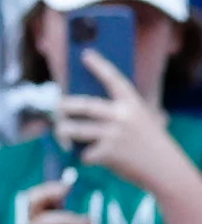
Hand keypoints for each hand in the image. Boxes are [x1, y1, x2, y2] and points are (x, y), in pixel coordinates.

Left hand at [59, 49, 199, 196]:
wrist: (165, 169)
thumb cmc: (147, 142)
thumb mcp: (140, 120)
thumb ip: (118, 111)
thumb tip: (78, 104)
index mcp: (132, 104)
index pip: (114, 79)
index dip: (99, 65)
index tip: (86, 54)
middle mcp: (122, 116)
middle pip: (83, 105)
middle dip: (63, 106)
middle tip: (56, 107)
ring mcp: (114, 135)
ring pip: (74, 129)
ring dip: (63, 132)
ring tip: (62, 132)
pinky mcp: (108, 153)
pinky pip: (83, 153)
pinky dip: (83, 156)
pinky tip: (88, 156)